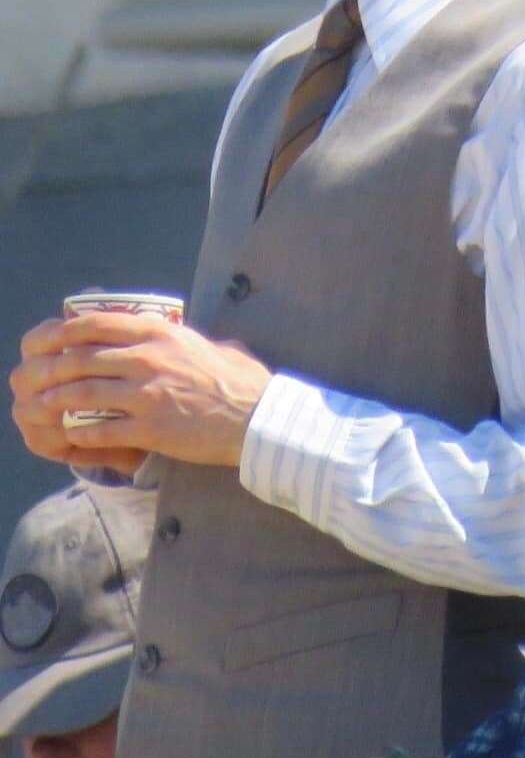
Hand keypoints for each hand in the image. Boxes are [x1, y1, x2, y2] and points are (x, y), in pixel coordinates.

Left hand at [13, 313, 271, 468]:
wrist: (261, 420)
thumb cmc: (242, 383)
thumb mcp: (212, 346)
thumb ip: (182, 338)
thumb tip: (170, 332)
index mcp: (160, 333)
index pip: (93, 324)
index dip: (60, 331)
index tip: (44, 341)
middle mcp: (149, 359)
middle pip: (78, 358)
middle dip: (47, 369)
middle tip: (32, 379)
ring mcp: (147, 394)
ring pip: (81, 393)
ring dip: (54, 401)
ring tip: (40, 407)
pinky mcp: (151, 428)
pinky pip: (99, 428)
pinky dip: (78, 431)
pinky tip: (70, 433)